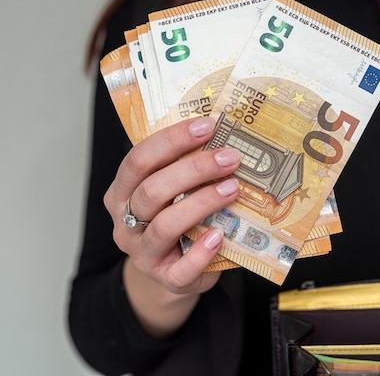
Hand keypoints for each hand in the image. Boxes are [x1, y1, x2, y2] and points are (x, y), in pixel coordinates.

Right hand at [103, 117, 240, 335]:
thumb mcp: (172, 193)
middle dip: (194, 169)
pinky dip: (202, 251)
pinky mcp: (166, 278)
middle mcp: (125, 222)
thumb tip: (225, 139)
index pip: (139, 159)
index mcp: (122, 192)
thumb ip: (185, 171)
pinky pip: (182, 268)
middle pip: (152, 189)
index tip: (207, 125)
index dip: (172, 140)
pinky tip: (220, 235)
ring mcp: (143, 253)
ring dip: (202, 203)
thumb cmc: (177, 222)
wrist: (175, 271)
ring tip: (233, 189)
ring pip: (165, 225)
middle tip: (229, 157)